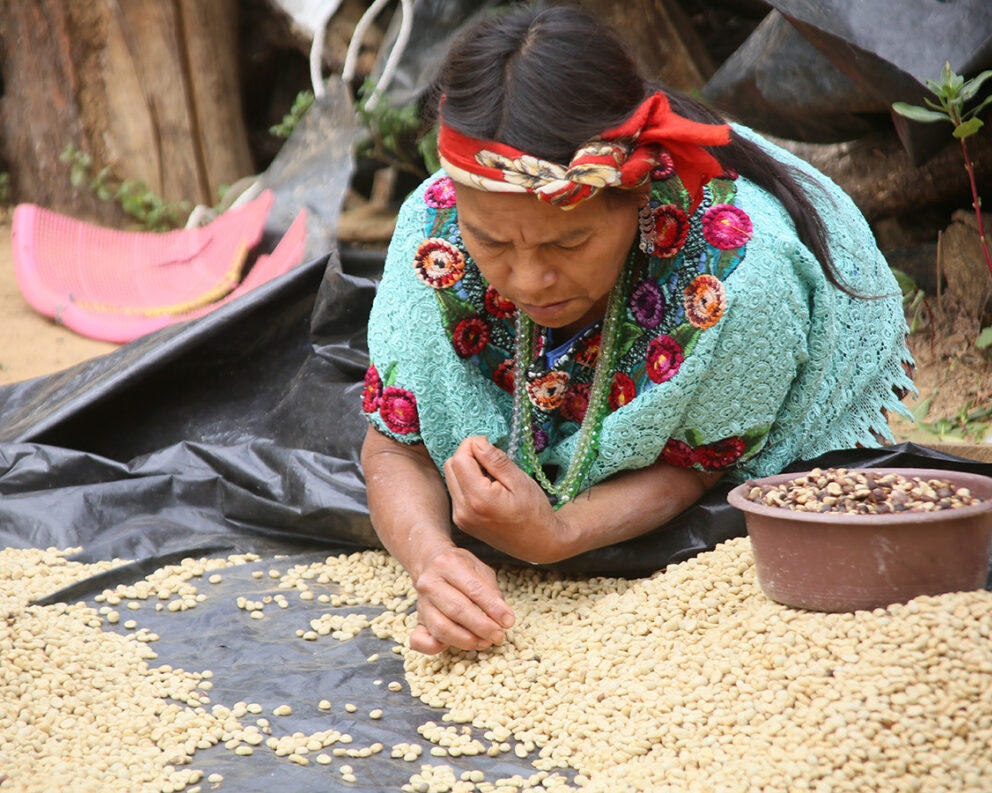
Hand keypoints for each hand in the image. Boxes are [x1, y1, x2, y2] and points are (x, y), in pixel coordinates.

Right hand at [410, 546, 514, 654]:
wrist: (429, 563)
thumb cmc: (459, 567)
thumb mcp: (479, 568)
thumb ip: (491, 591)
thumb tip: (503, 618)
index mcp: (447, 564)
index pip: (474, 589)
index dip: (493, 608)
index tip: (508, 621)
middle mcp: (430, 583)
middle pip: (457, 609)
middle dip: (481, 626)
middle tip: (498, 635)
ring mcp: (421, 603)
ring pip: (441, 627)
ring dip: (466, 640)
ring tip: (484, 642)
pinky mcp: (417, 620)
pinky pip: (419, 640)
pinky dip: (433, 648)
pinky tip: (450, 647)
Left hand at [444, 436, 569, 563]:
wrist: (538, 544)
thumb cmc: (535, 513)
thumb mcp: (519, 481)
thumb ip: (495, 460)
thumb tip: (477, 442)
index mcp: (478, 499)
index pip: (459, 459)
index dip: (472, 445)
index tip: (489, 444)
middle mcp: (463, 511)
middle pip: (451, 467)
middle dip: (468, 456)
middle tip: (492, 460)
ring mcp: (460, 518)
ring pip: (451, 478)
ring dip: (467, 469)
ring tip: (492, 476)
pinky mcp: (461, 521)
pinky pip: (457, 491)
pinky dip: (468, 483)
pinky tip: (488, 488)